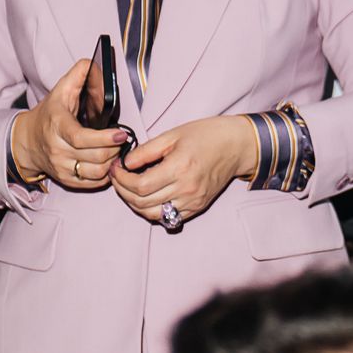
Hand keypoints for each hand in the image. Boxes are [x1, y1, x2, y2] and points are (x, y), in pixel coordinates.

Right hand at [11, 59, 132, 191]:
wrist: (27, 141)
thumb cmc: (49, 114)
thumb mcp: (61, 90)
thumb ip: (79, 74)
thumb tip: (94, 62)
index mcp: (57, 126)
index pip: (81, 138)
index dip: (104, 139)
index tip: (121, 134)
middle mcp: (57, 149)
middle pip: (94, 156)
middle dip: (114, 148)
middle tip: (122, 138)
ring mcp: (61, 167)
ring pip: (96, 172)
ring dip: (112, 162)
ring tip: (116, 149)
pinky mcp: (66, 180)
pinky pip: (92, 183)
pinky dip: (106, 175)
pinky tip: (109, 162)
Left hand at [110, 116, 258, 226]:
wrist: (236, 146)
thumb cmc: (206, 135)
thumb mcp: (173, 135)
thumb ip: (146, 150)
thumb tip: (124, 163)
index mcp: (179, 168)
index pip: (140, 185)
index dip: (121, 180)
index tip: (116, 168)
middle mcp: (186, 189)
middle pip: (142, 203)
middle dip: (123, 191)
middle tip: (117, 177)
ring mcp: (193, 201)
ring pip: (152, 215)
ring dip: (135, 204)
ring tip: (129, 188)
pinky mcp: (198, 207)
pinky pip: (168, 217)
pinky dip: (152, 211)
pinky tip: (147, 197)